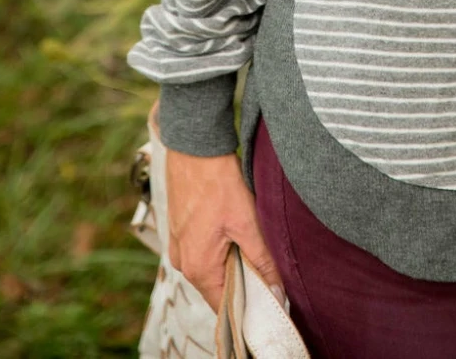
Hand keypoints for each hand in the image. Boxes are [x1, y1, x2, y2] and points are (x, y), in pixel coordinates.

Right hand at [164, 147, 284, 315]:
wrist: (194, 147)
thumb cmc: (218, 183)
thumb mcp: (247, 222)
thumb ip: (262, 261)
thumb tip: (277, 292)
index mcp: (197, 267)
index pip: (223, 306)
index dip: (247, 308)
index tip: (269, 303)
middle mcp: (182, 262)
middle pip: (217, 287)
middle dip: (242, 282)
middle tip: (269, 273)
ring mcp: (178, 245)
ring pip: (210, 267)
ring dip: (231, 262)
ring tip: (253, 248)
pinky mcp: (180, 230)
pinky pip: (202, 250)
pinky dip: (219, 247)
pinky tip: (235, 232)